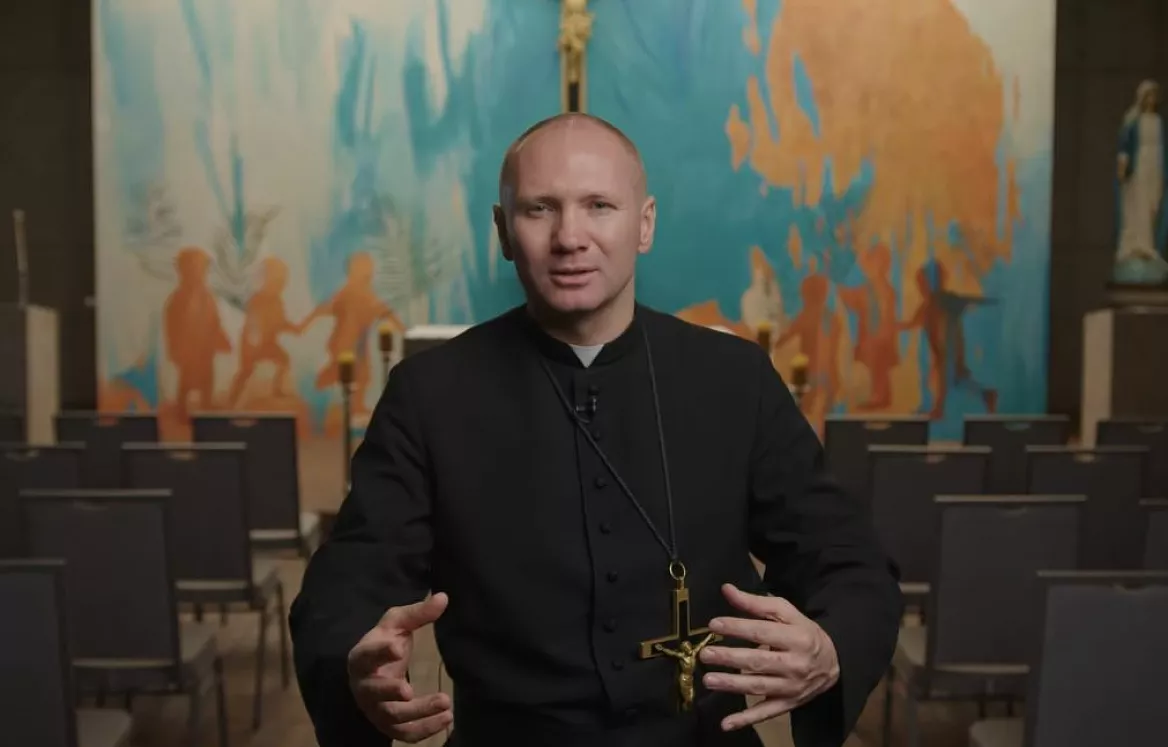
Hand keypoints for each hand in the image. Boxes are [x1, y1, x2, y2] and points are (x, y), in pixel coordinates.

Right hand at [347, 593, 451, 742]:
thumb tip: (444, 598)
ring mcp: (374, 709)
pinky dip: (425, 730)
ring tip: (445, 703)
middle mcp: (364, 687)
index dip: (380, 653)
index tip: (397, 648)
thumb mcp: (396, 624)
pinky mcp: (388, 724)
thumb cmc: (383, 643)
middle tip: (409, 691)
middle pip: (374, 693)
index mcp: (361, 658)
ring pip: (393, 717)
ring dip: (418, 713)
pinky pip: (404, 733)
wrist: (370, 672)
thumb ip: (417, 613)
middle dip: (390, 692)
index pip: (367, 655)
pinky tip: (446, 719)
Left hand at [699, 584, 839, 731]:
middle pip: (758, 661)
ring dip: (732, 685)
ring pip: (759, 687)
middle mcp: (795, 664)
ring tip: (709, 680)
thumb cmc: (803, 633)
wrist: (833, 663)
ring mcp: (791, 687)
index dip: (738, 627)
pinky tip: (726, 724)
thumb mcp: (785, 612)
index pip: (762, 632)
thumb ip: (755, 603)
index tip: (714, 624)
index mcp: (796, 638)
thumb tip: (726, 590)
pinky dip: (746, 720)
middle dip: (730, 658)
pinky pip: (766, 713)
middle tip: (705, 654)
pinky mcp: (787, 704)